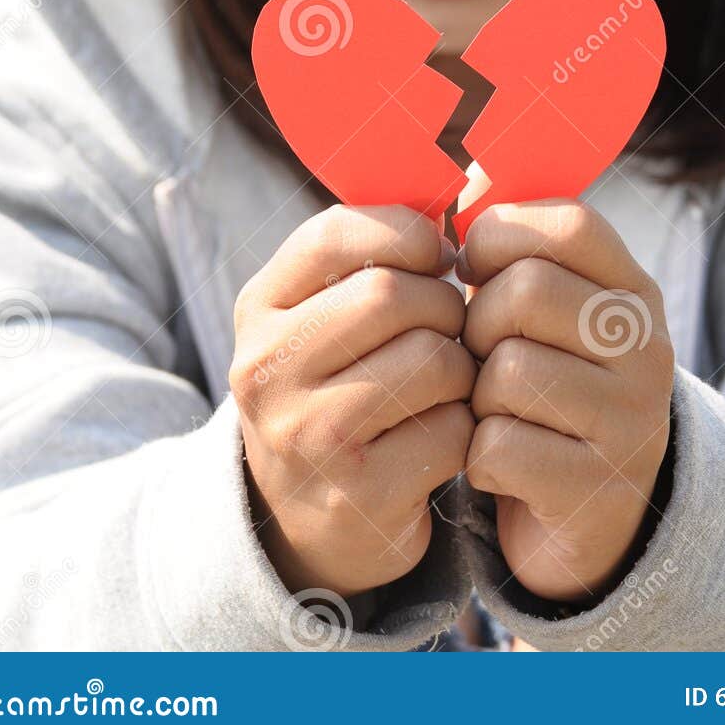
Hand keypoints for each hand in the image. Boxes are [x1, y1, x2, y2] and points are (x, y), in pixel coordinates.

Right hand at [230, 204, 475, 598]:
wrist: (303, 521)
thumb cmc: (335, 387)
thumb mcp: (320, 317)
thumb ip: (367, 256)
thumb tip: (452, 203)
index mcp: (259, 309)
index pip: (332, 234)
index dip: (404, 231)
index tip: (436, 252)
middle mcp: (268, 370)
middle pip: (391, 296)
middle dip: (443, 304)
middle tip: (450, 324)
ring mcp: (308, 436)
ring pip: (432, 360)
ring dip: (462, 368)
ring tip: (446, 381)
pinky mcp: (359, 495)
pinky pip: (453, 430)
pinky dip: (465, 427)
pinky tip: (441, 435)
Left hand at [460, 200, 673, 602]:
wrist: (596, 517)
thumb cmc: (549, 384)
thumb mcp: (549, 308)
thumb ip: (514, 241)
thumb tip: (470, 175)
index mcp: (633, 290)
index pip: (570, 223)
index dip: (500, 235)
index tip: (476, 268)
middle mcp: (646, 348)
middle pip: (526, 292)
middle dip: (477, 323)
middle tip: (481, 351)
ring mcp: (629, 421)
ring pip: (507, 372)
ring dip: (477, 395)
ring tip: (497, 408)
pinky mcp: (595, 491)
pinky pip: (499, 447)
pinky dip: (480, 456)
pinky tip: (504, 463)